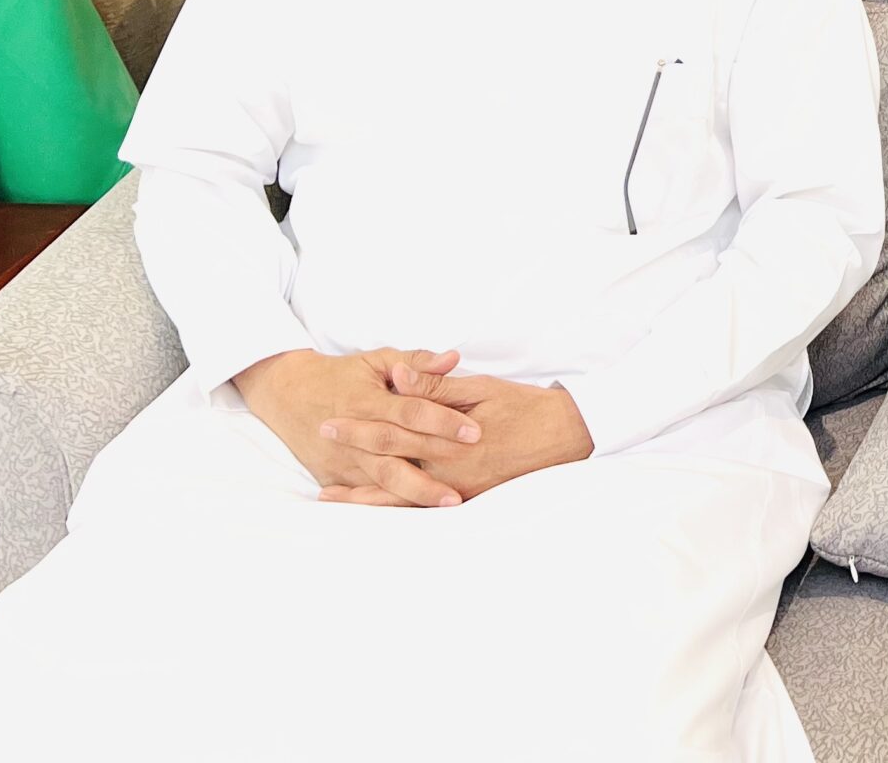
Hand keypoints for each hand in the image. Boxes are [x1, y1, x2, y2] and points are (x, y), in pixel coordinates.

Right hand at [234, 347, 477, 506]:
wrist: (287, 395)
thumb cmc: (340, 374)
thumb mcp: (376, 360)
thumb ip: (416, 363)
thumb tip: (454, 359)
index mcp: (367, 399)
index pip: (410, 411)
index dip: (442, 421)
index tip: (474, 431)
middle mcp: (354, 432)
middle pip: (399, 449)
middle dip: (437, 460)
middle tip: (473, 469)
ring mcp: (342, 458)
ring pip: (383, 479)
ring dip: (417, 492)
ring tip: (450, 501)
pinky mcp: (334, 476)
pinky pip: (366, 494)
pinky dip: (391, 503)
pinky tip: (417, 513)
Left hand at [318, 364, 592, 505]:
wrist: (567, 436)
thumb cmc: (525, 407)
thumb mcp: (481, 388)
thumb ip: (437, 387)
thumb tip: (399, 378)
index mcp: (448, 439)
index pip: (393, 433)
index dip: (359, 428)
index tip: (329, 422)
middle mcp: (448, 471)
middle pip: (388, 467)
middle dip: (351, 462)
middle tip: (319, 456)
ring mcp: (458, 490)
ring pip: (400, 497)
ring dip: (364, 497)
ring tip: (330, 496)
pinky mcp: (469, 499)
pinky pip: (423, 508)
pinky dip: (395, 508)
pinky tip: (377, 508)